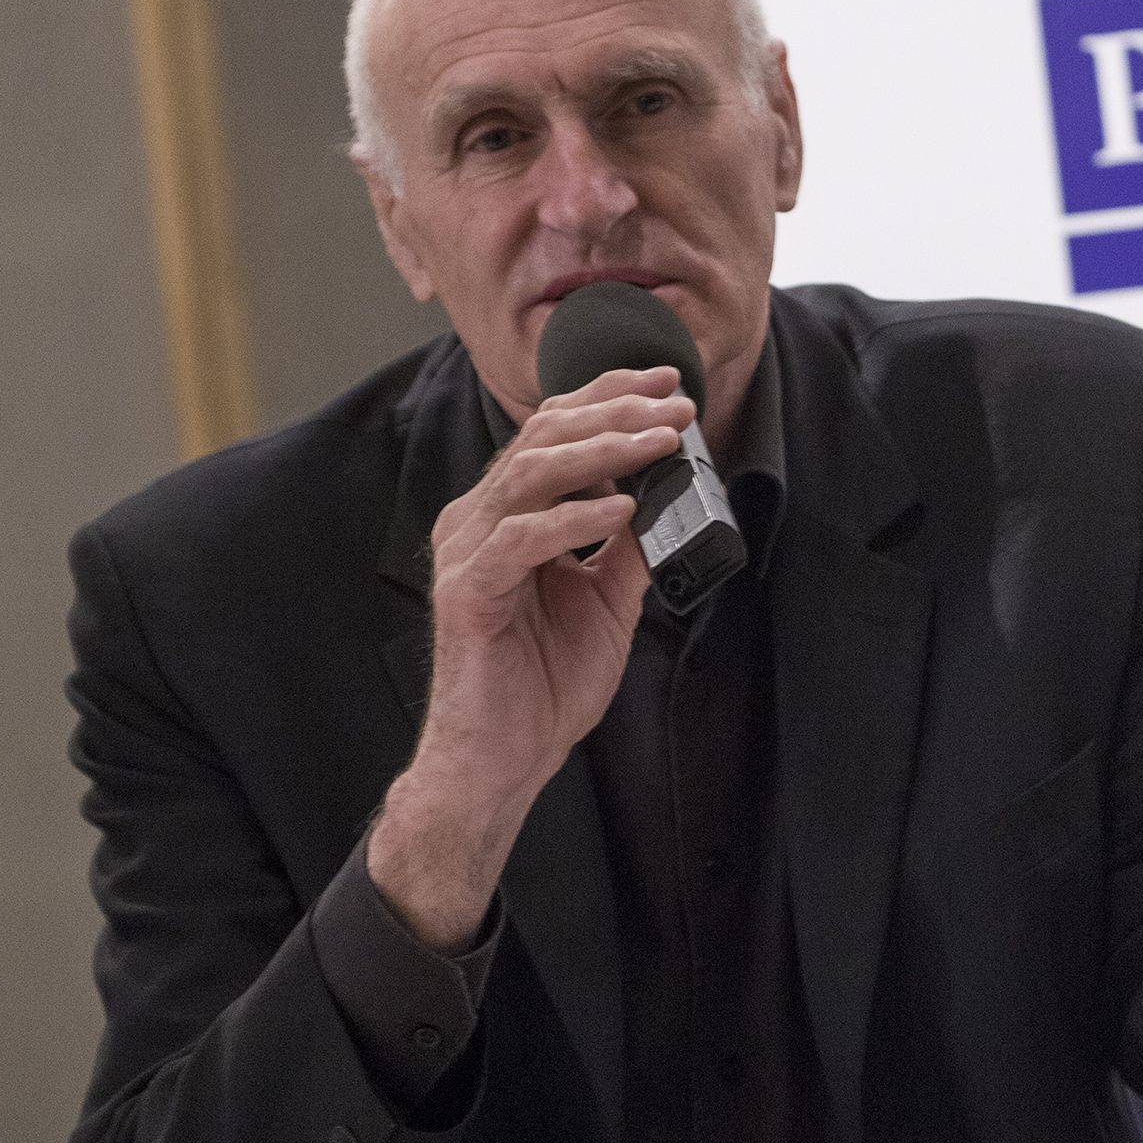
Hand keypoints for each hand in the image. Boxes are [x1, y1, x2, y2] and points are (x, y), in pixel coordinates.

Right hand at [367, 366, 689, 945]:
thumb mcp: (607, 600)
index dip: (608, 397)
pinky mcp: (467, 595)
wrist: (504, 759)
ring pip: (530, 477)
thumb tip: (670, 495)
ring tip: (658, 441)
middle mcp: (478, 522)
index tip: (668, 383)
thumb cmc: (543, 684)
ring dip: (602, 452)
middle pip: (543, 440)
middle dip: (615, 411)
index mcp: (506, 516)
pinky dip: (571, 519)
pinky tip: (618, 509)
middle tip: (676, 403)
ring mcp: (466, 555)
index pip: (554, 433)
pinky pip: (518, 541)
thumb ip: (628, 546)